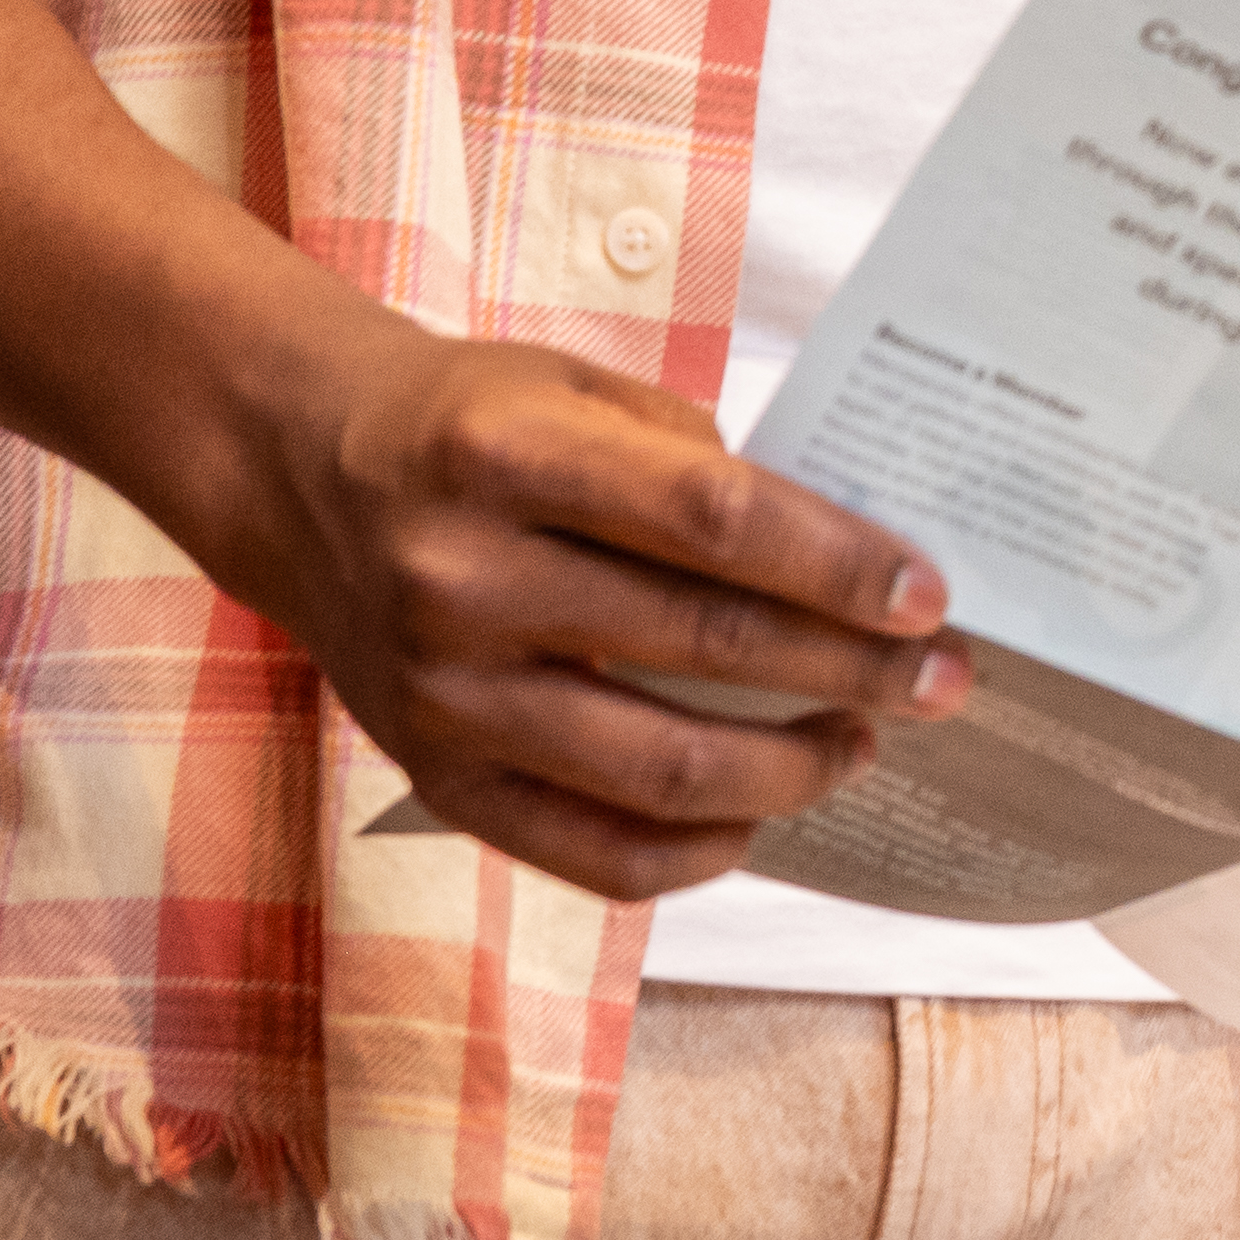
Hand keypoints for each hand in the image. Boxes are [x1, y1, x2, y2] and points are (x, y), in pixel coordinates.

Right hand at [200, 308, 964, 901]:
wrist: (296, 474)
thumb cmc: (466, 420)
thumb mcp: (571, 386)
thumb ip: (691, 463)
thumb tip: (843, 559)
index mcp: (502, 453)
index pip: (709, 522)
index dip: (835, 565)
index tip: (928, 595)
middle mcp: (461, 579)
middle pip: (701, 648)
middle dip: (849, 672)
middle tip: (944, 679)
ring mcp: (441, 694)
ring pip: (657, 770)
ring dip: (789, 770)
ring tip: (860, 742)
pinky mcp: (434, 777)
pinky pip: (586, 852)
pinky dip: (691, 852)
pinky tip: (756, 818)